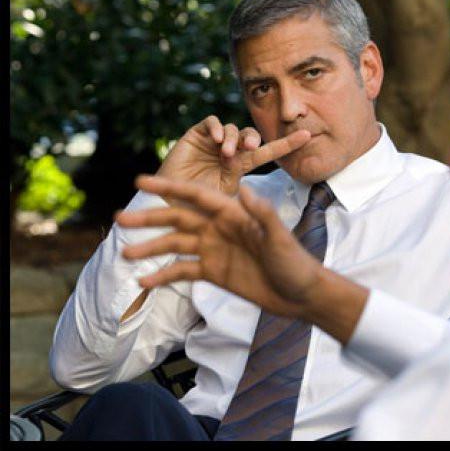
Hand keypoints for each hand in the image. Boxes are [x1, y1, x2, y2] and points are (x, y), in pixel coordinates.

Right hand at [116, 175, 321, 319]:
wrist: (301, 295)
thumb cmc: (296, 263)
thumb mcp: (280, 238)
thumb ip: (263, 215)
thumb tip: (244, 188)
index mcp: (233, 214)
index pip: (196, 197)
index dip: (169, 188)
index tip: (142, 182)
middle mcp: (220, 228)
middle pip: (178, 219)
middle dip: (150, 218)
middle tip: (120, 219)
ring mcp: (215, 250)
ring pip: (176, 245)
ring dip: (151, 248)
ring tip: (124, 254)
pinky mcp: (214, 272)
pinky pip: (183, 271)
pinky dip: (164, 276)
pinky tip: (144, 282)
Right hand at [156, 115, 310, 199]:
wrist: (169, 207)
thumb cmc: (199, 210)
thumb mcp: (231, 207)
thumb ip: (246, 202)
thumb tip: (262, 202)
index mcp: (241, 165)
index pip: (269, 151)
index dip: (287, 143)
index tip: (308, 136)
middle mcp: (229, 151)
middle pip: (250, 135)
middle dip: (253, 138)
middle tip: (250, 148)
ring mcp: (212, 142)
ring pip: (233, 128)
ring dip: (233, 138)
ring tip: (226, 154)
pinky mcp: (195, 136)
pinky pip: (212, 122)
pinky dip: (218, 128)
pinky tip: (217, 140)